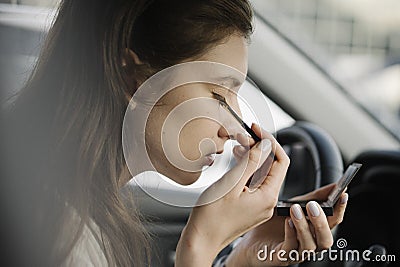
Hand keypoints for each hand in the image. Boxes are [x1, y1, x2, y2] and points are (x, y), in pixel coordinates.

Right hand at [175, 124, 289, 266]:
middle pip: (271, 166)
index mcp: (267, 196)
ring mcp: (259, 205)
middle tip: (241, 135)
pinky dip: (246, 169)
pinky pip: (253, 183)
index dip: (270, 141)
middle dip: (258, 147)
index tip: (256, 130)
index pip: (281, 161)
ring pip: (261, 173)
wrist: (200, 240)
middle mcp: (267, 201)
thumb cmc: (211, 217)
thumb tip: (265, 144)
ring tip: (236, 145)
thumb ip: (250, 162)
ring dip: (251, 157)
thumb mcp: (231, 183)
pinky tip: (235, 160)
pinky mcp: (250, 206)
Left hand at [225, 184, 348, 265]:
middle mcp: (309, 244)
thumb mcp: (293, 206)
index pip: (333, 222)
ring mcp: (296, 253)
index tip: (342, 194)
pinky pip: (290, 249)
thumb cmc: (272, 224)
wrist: (249, 239)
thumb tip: (334, 185)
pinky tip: (287, 222)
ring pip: (310, 246)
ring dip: (304, 227)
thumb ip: (312, 198)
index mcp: (314, 231)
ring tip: (295, 210)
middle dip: (322, 221)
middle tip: (313, 205)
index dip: (340, 209)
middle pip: (326, 238)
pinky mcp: (281, 258)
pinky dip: (291, 235)